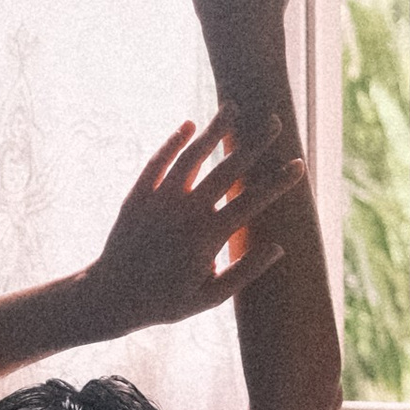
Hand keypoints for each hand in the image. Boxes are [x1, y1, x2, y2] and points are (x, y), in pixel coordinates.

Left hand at [86, 117, 300, 335]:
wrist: (110, 296)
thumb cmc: (165, 302)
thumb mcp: (210, 298)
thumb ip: (245, 271)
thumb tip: (278, 247)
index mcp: (207, 236)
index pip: (252, 201)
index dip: (278, 182)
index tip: (298, 164)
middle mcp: (185, 212)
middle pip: (226, 169)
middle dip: (253, 143)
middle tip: (273, 120)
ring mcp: (159, 200)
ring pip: (191, 156)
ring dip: (213, 130)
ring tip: (231, 107)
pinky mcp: (138, 195)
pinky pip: (158, 162)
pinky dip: (174, 142)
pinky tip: (189, 125)